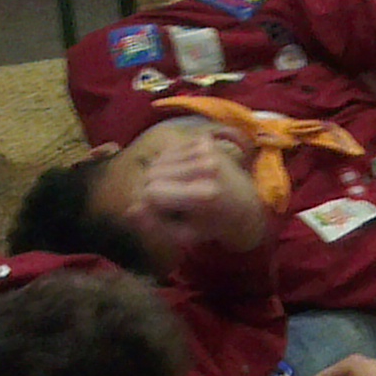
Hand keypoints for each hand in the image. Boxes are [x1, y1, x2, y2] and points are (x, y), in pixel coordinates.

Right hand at [128, 138, 268, 259]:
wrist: (246, 205)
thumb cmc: (212, 226)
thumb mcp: (184, 235)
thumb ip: (154, 225)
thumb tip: (129, 210)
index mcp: (204, 193)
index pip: (151, 191)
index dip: (148, 204)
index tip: (159, 213)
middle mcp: (207, 166)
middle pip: (151, 173)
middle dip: (151, 190)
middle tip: (169, 203)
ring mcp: (207, 150)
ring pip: (156, 161)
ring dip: (159, 176)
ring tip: (178, 190)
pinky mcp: (205, 141)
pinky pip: (168, 152)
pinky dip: (169, 165)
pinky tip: (184, 176)